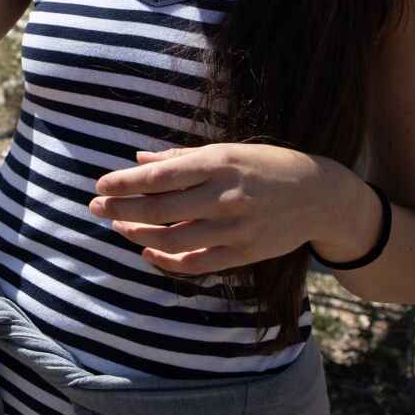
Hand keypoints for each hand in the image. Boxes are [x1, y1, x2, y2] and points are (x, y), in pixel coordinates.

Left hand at [88, 143, 367, 274]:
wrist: (319, 195)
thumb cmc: (264, 167)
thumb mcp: (226, 151)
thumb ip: (181, 158)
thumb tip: (139, 159)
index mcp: (218, 163)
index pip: (161, 176)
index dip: (126, 183)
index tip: (100, 185)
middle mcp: (225, 195)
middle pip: (161, 208)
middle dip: (122, 209)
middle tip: (95, 208)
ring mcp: (236, 227)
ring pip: (175, 237)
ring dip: (140, 234)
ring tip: (118, 228)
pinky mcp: (246, 252)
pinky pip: (198, 262)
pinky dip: (169, 260)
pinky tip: (149, 252)